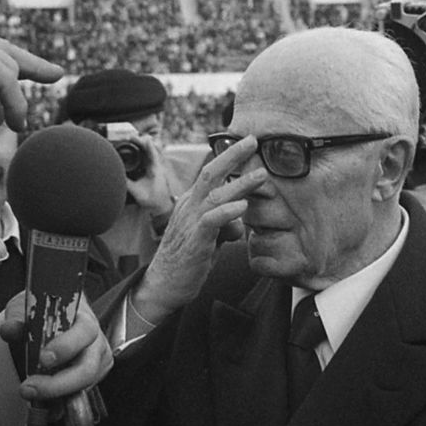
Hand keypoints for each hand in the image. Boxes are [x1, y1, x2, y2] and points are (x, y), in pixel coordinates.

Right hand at [0, 21, 62, 141]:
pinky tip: (7, 122)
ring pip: (5, 67)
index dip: (11, 64)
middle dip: (31, 64)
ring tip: (12, 126)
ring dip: (10, 101)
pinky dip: (9, 100)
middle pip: (4, 51)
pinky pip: (3, 76)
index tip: (32, 75)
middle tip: (56, 74)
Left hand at [0, 291, 112, 405]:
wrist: (52, 318)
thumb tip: (9, 329)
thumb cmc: (44, 312)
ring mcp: (96, 363)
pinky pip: (77, 396)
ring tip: (30, 394)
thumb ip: (18, 318)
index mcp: (85, 319)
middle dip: (57, 384)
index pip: (84, 332)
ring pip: (82, 387)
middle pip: (87, 369)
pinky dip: (58, 403)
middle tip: (29, 388)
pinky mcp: (91, 380)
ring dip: (55, 396)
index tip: (43, 358)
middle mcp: (96, 342)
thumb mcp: (28, 308)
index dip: (66, 347)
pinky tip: (42, 404)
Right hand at [130, 136, 265, 323]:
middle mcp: (189, 207)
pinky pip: (211, 221)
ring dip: (240, 183)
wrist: (164, 285)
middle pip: (210, 173)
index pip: (210, 173)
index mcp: (191, 203)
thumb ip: (224, 225)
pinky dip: (227, 212)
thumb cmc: (188, 260)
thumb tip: (240, 221)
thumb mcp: (210, 238)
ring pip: (215, 195)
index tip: (248, 143)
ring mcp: (190, 223)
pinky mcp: (195, 241)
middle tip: (253, 140)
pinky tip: (242, 207)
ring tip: (261, 175)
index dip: (228, 157)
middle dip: (232, 155)